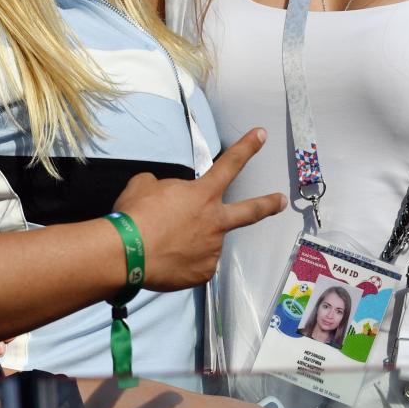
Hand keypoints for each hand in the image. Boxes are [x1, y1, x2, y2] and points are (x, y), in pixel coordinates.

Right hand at [114, 127, 285, 292]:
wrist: (127, 253)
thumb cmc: (136, 215)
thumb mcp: (145, 186)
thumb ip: (164, 187)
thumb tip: (165, 194)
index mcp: (202, 195)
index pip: (230, 164)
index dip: (247, 147)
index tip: (261, 135)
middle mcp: (214, 221)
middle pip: (250, 211)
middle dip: (268, 204)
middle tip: (281, 201)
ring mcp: (212, 249)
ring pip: (207, 242)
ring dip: (193, 241)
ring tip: (167, 244)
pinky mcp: (203, 273)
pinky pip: (196, 264)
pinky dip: (184, 262)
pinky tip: (167, 260)